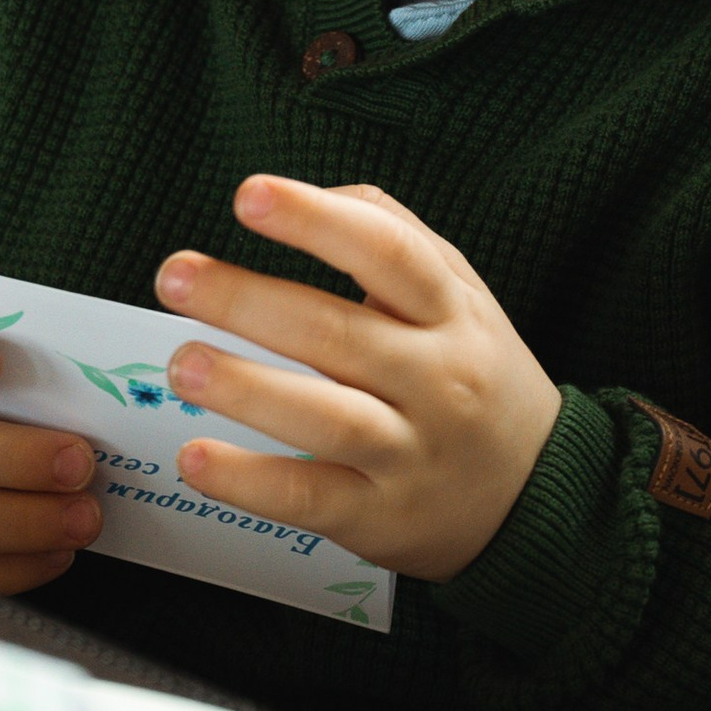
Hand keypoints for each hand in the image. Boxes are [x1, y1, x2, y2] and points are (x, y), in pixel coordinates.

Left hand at [157, 177, 562, 584]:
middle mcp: (435, 380)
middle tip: (174, 275)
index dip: (317, 220)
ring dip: (245, 388)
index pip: (388, 253)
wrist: (536, 494)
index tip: (249, 195)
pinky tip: (195, 457)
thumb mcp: (462, 298)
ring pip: (325, 416)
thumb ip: (395, 237)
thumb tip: (313, 196)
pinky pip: (309, 495)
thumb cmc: (475, 378)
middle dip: (247, 300)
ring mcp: (409, 451)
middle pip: (338, 333)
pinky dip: (248, 480)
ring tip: (183, 362)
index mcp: (452, 314)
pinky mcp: (380, 516)